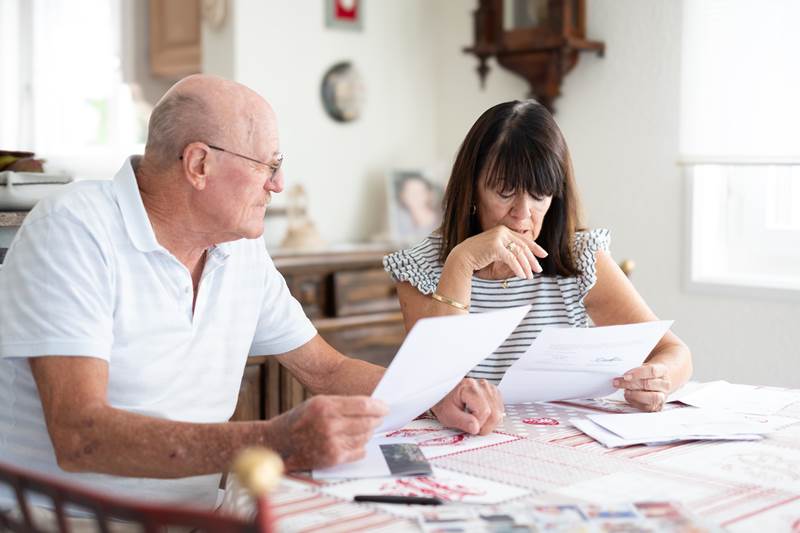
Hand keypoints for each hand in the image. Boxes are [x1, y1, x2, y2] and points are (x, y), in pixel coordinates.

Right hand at [268, 395, 387, 470]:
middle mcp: (329, 424)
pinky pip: (358, 451)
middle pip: (367, 422)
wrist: (279, 441)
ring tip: (365, 428)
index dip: (379, 406)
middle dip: (377, 420)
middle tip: (380, 418)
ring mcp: (331, 442)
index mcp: (326, 405)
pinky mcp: (333, 458)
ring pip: (364, 436)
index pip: (363, 405)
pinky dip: (361, 446)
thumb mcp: (318, 402)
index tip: (385, 407)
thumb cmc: (300, 419)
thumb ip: (342, 403)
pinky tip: (355, 441)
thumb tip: (372, 407)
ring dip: (368, 433)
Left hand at [431, 378, 504, 434]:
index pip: (484, 411)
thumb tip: (476, 428)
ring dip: (489, 423)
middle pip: (495, 413)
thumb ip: (462, 422)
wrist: (444, 395)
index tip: (469, 427)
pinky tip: (480, 416)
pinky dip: (492, 418)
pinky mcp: (493, 393)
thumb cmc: (445, 403)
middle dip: (485, 426)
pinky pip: (500, 410)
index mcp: (469, 387)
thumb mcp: (448, 415)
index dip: (478, 425)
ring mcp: (489, 388)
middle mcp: (482, 385)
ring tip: (475, 421)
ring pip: (499, 413)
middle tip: (473, 427)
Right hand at [451, 225, 547, 279]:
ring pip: (519, 253)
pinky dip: (518, 268)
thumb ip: (508, 251)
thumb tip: (524, 259)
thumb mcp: (496, 251)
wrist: (462, 257)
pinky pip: (511, 259)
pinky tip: (522, 276)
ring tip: (530, 276)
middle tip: (538, 270)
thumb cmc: (478, 256)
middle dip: (532, 259)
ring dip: (526, 266)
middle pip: (523, 246)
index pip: (523, 239)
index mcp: (503, 230)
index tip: (544, 255)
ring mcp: (498, 238)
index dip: (535, 247)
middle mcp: (502, 231)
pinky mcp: (495, 246)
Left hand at [613, 363, 670, 411]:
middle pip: (648, 384)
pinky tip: (629, 396)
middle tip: (618, 383)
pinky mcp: (657, 407)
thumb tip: (620, 377)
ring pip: (650, 397)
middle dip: (630, 384)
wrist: (660, 383)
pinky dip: (634, 401)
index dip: (637, 373)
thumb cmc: (649, 375)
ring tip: (625, 391)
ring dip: (633, 394)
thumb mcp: (644, 368)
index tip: (625, 376)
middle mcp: (665, 385)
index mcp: (663, 371)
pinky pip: (646, 406)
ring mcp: (663, 397)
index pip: (652, 371)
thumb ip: (634, 372)